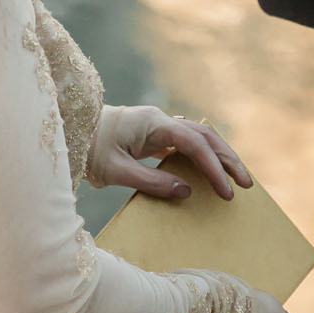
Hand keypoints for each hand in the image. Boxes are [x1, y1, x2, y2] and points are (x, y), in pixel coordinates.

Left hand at [88, 105, 253, 200]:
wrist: (67, 129)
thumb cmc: (86, 149)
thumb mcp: (115, 171)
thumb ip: (151, 181)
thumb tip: (187, 192)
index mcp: (153, 124)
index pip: (195, 144)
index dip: (214, 168)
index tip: (226, 192)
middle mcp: (160, 120)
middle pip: (205, 136)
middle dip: (228, 159)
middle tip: (247, 184)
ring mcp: (158, 126)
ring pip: (199, 137)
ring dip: (219, 156)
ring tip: (236, 177)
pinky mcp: (153, 135)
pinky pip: (186, 144)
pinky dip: (203, 156)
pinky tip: (211, 171)